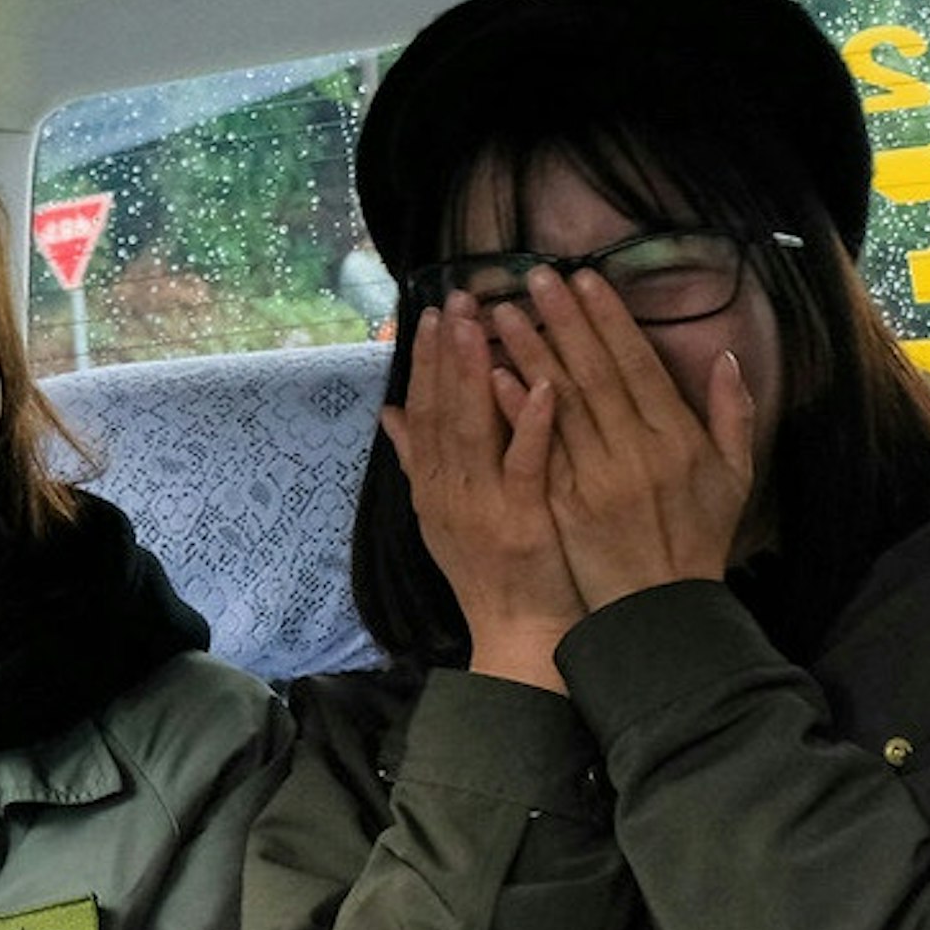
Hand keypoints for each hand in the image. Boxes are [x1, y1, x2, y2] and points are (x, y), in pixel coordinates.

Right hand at [380, 295, 585, 688]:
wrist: (516, 632)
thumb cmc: (490, 572)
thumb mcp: (441, 516)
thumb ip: (417, 461)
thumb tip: (388, 414)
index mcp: (432, 485)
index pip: (423, 411)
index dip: (425, 361)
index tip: (430, 313)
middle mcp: (448, 490)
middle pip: (442, 410)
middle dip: (446, 351)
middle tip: (453, 298)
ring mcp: (482, 505)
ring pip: (474, 428)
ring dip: (477, 373)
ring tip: (483, 323)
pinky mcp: (521, 520)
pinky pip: (524, 465)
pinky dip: (531, 423)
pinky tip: (542, 384)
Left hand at [486, 264, 755, 610]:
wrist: (662, 609)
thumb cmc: (699, 537)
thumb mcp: (735, 476)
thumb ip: (733, 413)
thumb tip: (724, 357)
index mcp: (678, 438)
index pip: (636, 364)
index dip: (608, 319)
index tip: (584, 279)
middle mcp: (637, 451)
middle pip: (593, 373)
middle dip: (562, 321)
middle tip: (533, 277)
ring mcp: (597, 478)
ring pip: (560, 404)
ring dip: (530, 355)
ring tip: (502, 313)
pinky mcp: (564, 505)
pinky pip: (538, 449)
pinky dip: (518, 413)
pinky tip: (495, 377)